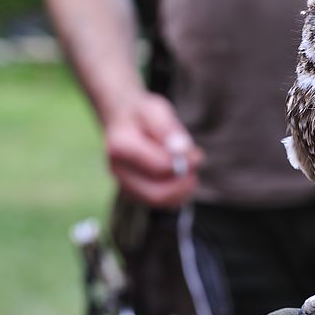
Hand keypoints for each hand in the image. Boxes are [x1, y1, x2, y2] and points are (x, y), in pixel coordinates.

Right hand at [104, 92, 203, 207]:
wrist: (123, 121)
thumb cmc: (141, 115)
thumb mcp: (155, 109)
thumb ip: (167, 128)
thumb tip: (181, 149)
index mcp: (120, 147)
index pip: (160, 166)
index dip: (185, 162)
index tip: (197, 153)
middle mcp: (117, 170)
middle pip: (156, 193)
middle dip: (183, 184)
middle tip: (195, 168)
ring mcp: (123, 184)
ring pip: (158, 202)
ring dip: (182, 191)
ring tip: (189, 172)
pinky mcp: (133, 194)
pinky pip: (159, 204)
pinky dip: (176, 195)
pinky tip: (181, 179)